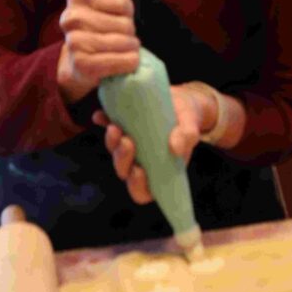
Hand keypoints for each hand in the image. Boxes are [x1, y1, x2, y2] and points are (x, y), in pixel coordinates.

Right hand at [57, 0, 139, 103]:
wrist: (84, 63)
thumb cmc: (104, 26)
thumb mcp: (114, 2)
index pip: (121, 0)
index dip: (128, 10)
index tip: (121, 14)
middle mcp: (70, 17)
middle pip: (124, 23)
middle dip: (130, 31)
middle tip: (122, 35)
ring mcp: (73, 41)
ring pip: (122, 42)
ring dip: (131, 47)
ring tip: (124, 48)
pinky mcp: (81, 64)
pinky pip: (119, 61)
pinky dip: (129, 62)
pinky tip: (126, 61)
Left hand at [92, 83, 207, 204]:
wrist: (179, 101)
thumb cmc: (186, 121)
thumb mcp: (190, 127)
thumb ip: (186, 137)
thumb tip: (174, 148)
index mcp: (158, 170)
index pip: (142, 191)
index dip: (137, 186)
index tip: (138, 170)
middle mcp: (139, 160)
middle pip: (124, 170)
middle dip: (122, 159)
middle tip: (127, 142)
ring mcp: (128, 144)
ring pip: (114, 150)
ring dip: (112, 142)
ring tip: (114, 127)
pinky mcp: (122, 125)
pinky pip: (107, 125)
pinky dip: (102, 121)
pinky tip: (100, 116)